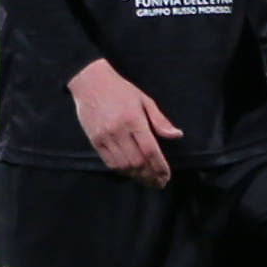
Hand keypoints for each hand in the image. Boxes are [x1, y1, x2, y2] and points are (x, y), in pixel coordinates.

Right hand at [67, 59, 180, 186]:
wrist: (90, 83)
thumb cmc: (121, 90)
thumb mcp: (145, 100)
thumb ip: (160, 120)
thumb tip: (177, 135)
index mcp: (134, 120)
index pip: (150, 150)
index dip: (159, 167)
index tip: (166, 176)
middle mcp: (119, 131)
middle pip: (137, 162)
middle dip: (150, 176)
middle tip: (159, 183)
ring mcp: (105, 137)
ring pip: (123, 165)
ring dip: (136, 176)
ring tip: (146, 180)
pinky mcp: (94, 140)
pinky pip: (109, 162)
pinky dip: (121, 171)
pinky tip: (130, 172)